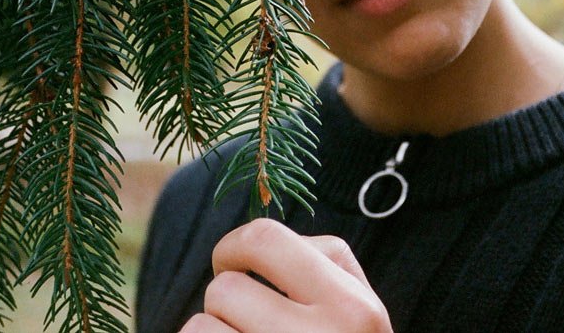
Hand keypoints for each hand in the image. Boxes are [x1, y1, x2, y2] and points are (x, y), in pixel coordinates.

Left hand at [180, 218, 392, 332]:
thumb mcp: (363, 312)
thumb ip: (326, 266)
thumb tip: (254, 241)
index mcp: (353, 307)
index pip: (266, 239)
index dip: (234, 245)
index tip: (232, 263)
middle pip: (224, 288)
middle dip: (226, 303)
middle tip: (247, 322)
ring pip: (200, 327)